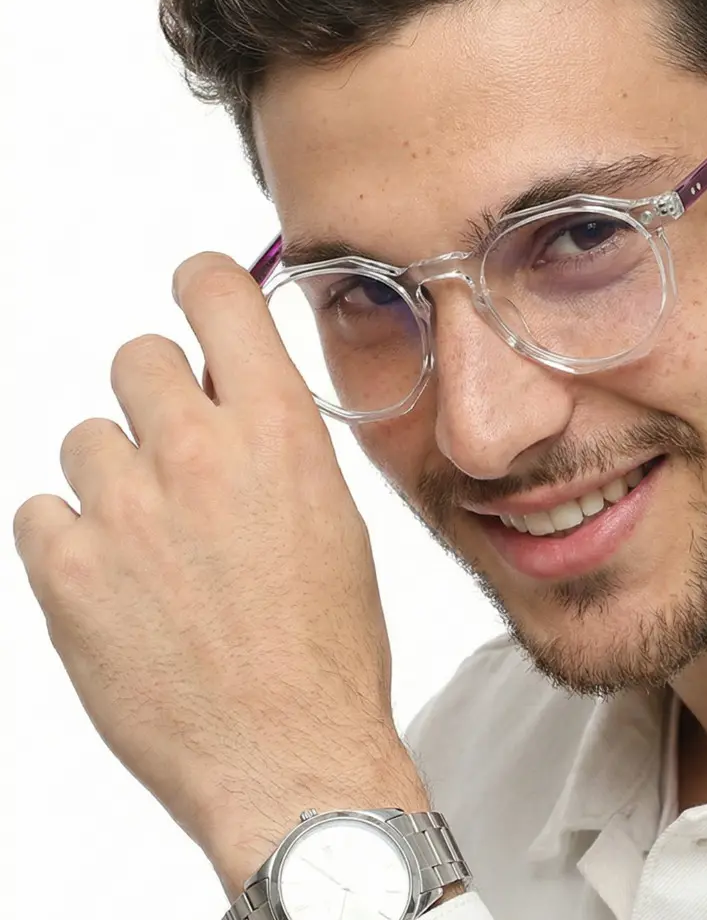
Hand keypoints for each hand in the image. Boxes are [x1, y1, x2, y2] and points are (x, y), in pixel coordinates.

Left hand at [13, 253, 427, 893]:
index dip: (202, 284)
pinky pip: (42, 508)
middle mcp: (197, 454)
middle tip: (180, 453)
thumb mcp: (333, 518)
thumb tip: (233, 395)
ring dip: (116, 474)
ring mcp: (124, 510)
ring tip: (155, 539)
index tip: (195, 292)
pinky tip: (120, 578)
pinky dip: (75, 533)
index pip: (216, 296)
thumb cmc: (325, 646)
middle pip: (137, 357)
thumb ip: (276, 442)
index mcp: (278, 432)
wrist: (286, 753)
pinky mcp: (64, 571)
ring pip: (85, 436)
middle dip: (159, 396)